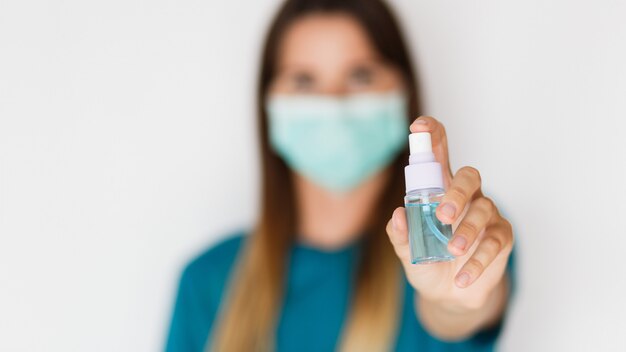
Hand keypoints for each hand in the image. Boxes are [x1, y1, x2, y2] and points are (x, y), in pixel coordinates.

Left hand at [386, 116, 513, 311]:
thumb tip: (397, 215)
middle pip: (470, 177)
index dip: (432, 136)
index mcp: (439, 190)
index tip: (419, 127)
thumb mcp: (407, 250)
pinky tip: (463, 276)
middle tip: (442, 215)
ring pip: (484, 210)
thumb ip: (400, 234)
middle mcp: (465, 196)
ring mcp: (486, 215)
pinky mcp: (501, 237)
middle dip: (457, 192)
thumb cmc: (427, 262)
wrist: (448, 295)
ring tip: (452, 252)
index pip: (439, 155)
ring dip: (467, 231)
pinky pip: (495, 242)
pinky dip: (478, 260)